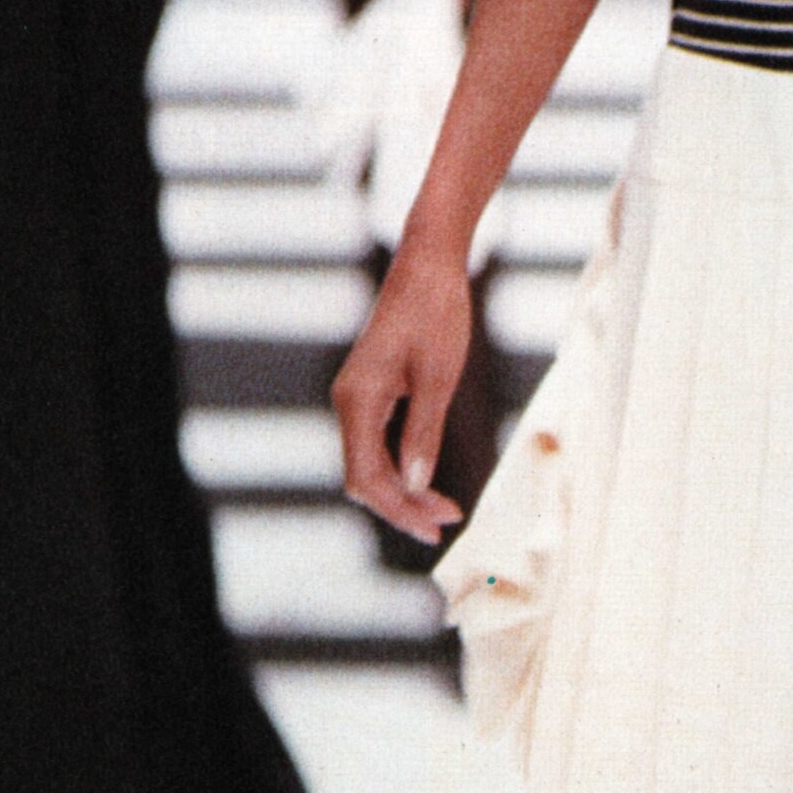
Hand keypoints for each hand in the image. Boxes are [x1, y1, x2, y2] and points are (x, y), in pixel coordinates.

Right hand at [332, 238, 474, 541]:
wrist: (428, 265)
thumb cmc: (437, 314)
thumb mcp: (438, 378)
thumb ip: (423, 434)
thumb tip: (413, 486)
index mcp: (358, 400)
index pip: (367, 477)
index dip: (399, 509)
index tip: (436, 527)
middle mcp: (348, 401)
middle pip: (363, 476)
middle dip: (401, 506)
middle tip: (444, 525)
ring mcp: (356, 396)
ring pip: (369, 462)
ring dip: (401, 490)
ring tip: (441, 509)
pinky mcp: (371, 390)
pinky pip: (376, 442)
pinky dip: (399, 465)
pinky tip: (425, 479)